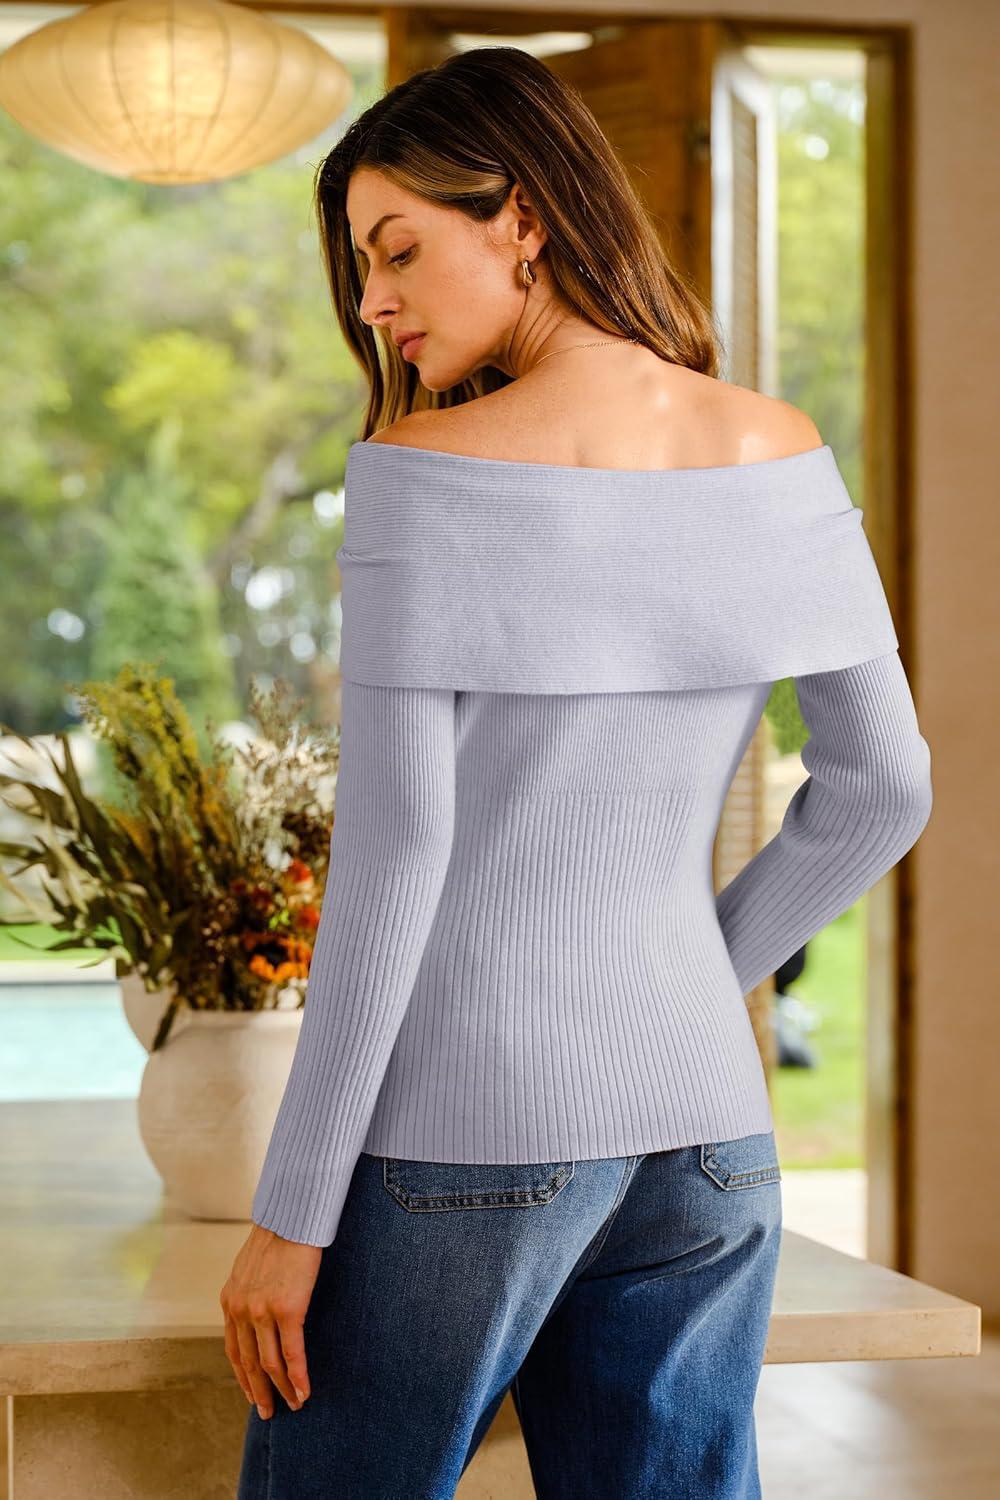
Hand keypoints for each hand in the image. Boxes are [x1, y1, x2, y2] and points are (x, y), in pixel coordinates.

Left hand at [220, 1222, 322, 1418]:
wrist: (291, 1215)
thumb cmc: (278, 1235)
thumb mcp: (250, 1265)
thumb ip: (249, 1290)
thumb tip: (258, 1305)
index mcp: (230, 1300)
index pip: (232, 1349)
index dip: (242, 1375)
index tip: (252, 1392)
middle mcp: (240, 1310)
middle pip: (248, 1363)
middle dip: (259, 1391)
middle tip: (268, 1411)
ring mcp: (262, 1312)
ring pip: (270, 1363)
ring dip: (281, 1389)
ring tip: (293, 1405)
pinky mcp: (288, 1310)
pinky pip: (292, 1353)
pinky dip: (298, 1376)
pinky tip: (304, 1391)